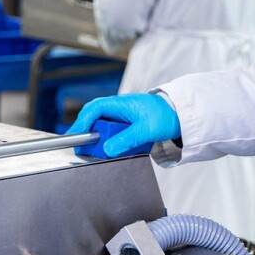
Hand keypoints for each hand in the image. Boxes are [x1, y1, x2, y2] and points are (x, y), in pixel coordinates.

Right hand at [66, 93, 180, 157]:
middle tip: (82, 148)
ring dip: (98, 137)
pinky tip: (110, 149)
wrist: (178, 115)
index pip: (95, 108)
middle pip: (94, 116)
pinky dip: (108, 139)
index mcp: (121, 103)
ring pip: (102, 124)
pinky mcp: (126, 123)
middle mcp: (119, 107)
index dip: (82, 121)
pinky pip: (111, 130)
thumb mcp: (145, 130)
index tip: (76, 136)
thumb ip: (126, 139)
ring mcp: (122, 115)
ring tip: (95, 151)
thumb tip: (108, 150)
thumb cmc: (164, 116)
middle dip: (86, 131)